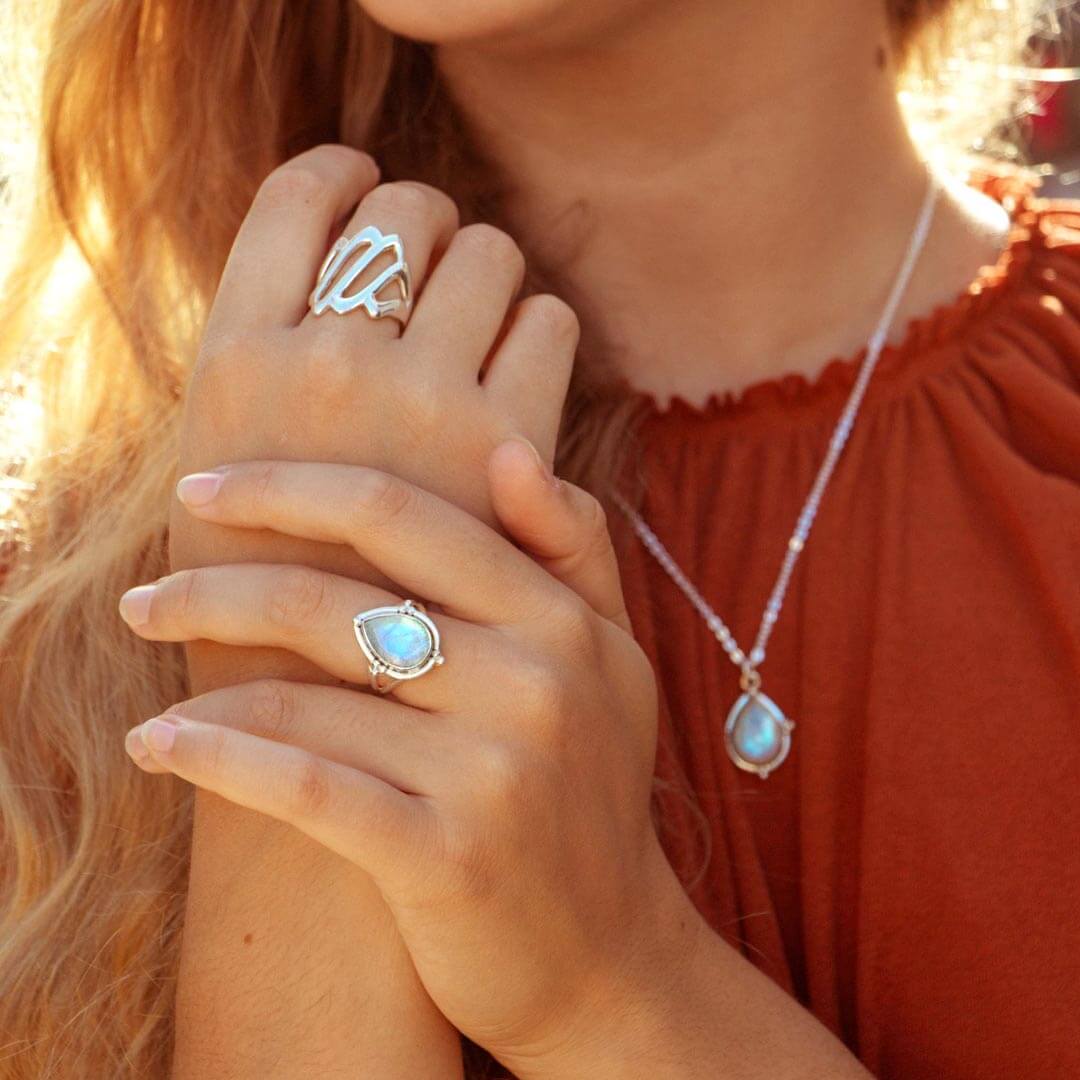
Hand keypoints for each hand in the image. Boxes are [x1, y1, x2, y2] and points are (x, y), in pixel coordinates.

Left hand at [165, 143, 578, 1075]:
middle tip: (145, 594)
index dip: (287, 487)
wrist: (610, 951)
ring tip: (148, 662)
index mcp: (561, 616)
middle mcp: (534, 680)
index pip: (400, 514)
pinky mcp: (446, 857)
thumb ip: (573, 548)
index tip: (205, 487)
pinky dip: (219, 758)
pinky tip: (161, 741)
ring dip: (204, 679)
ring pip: (308, 696)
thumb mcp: (612, 657)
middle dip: (217, 583)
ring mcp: (493, 771)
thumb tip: (507, 449)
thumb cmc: (591, 787)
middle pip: (337, 598)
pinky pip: (306, 787)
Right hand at [172, 142, 577, 672]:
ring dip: (485, 273)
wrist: (333, 706)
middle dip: (421, 227)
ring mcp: (423, 403)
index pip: (304, 191)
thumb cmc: (271, 588)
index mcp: (238, 360)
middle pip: (407, 208)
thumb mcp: (234, 465)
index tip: (361, 192)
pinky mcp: (506, 445)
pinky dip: (540, 329)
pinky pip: (550, 323)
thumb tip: (353, 248)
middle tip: (421, 273)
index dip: (344, 178)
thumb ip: (280, 359)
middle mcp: (328, 365)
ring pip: (488, 252)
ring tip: (466, 323)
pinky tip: (513, 370)